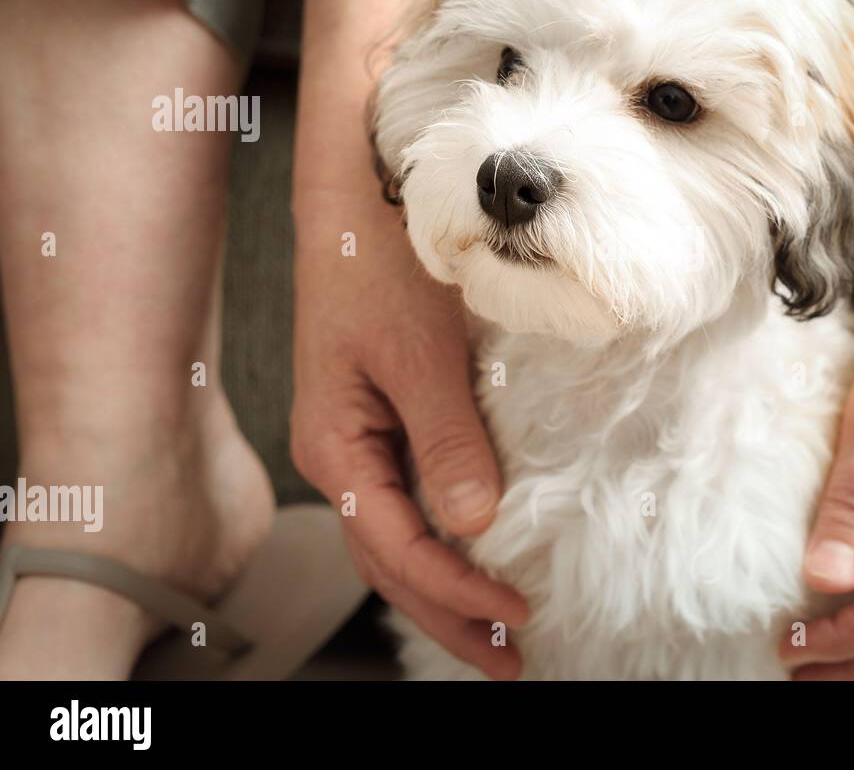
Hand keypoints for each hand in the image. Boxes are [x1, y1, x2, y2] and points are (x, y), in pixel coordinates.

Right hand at [291, 188, 528, 679]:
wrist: (360, 194)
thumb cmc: (381, 262)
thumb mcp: (418, 353)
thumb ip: (446, 440)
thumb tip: (474, 525)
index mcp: (337, 446)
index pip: (396, 548)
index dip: (454, 592)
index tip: (513, 615)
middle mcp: (343, 453)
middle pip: (392, 561)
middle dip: (448, 616)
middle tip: (508, 663)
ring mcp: (361, 437)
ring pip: (399, 536)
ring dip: (445, 588)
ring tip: (493, 632)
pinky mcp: (385, 416)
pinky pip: (409, 498)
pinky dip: (442, 541)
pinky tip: (473, 556)